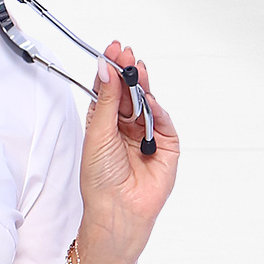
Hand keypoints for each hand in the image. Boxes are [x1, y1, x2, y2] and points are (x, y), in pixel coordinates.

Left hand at [75, 39, 178, 263]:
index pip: (109, 91)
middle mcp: (126, 129)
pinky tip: (149, 102)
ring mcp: (147, 137)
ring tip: (137, 70)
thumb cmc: (100, 183)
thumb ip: (105, 101)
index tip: (112, 50)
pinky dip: (157, 111)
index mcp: (105, 126)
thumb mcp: (97, 135)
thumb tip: (106, 70)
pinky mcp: (166, 148)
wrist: (117, 213)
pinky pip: (164, 123)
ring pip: (147, 104)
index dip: (111, 71)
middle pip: (129, 93)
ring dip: (142, 87)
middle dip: (128, 73)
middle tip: (126, 53)